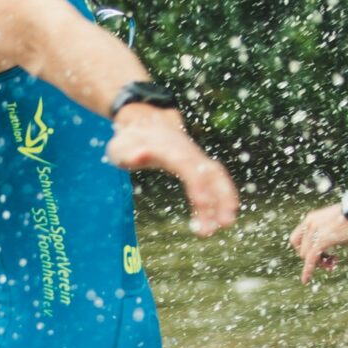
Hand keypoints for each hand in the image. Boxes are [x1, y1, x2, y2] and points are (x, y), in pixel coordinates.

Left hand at [104, 104, 238, 236]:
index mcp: (169, 150)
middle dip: (221, 196)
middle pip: (210, 172)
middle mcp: (188, 153)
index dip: (196, 184)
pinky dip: (222, 197)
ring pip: (217, 176)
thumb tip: (140, 155)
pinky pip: (215, 180)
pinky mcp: (198, 165)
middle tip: (225, 224)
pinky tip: (222, 218)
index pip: (188, 167)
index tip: (202, 204)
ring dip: (225, 199)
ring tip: (226, 225)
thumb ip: (130, 153)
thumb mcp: (121, 147)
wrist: (144, 122)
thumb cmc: (129, 141)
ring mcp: (196, 158)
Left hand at [288, 204, 347, 282]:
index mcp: (311, 218)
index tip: (316, 254)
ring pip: (307, 256)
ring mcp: (314, 232)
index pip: (296, 238)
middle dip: (312, 258)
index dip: (303, 249)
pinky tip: (306, 280)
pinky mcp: (321, 241)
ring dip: (319, 263)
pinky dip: (307, 271)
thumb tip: (329, 240)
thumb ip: (326, 231)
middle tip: (328, 261)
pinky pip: (310, 260)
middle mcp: (309, 224)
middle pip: (301, 249)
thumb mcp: (335, 222)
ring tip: (332, 265)